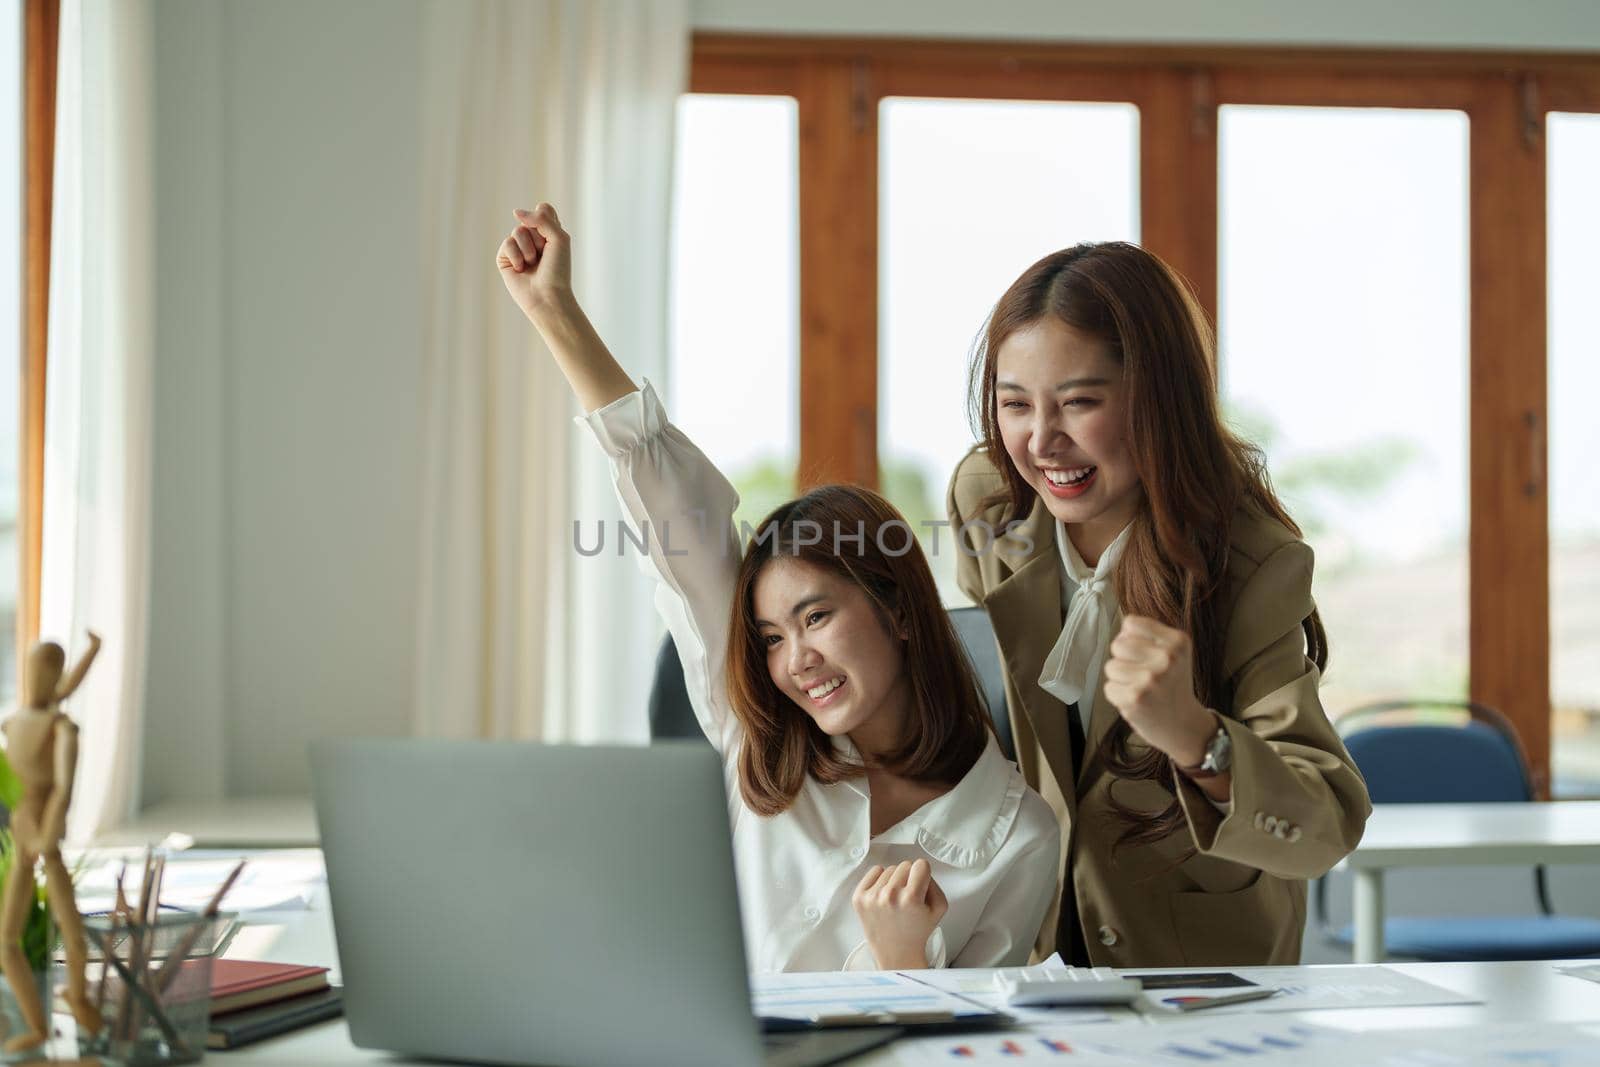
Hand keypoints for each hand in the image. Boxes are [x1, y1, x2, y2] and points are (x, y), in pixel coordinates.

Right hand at [496, 203, 573, 325]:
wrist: (547, 296)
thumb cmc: (558, 270)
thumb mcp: (558, 238)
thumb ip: (541, 218)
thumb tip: (515, 211)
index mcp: (549, 232)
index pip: (543, 209)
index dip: (546, 220)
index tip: (552, 238)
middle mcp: (533, 238)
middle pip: (529, 219)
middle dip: (538, 238)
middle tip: (544, 256)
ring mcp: (518, 247)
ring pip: (517, 231)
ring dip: (528, 249)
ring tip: (533, 264)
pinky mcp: (505, 258)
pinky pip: (507, 243)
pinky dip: (516, 256)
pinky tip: (521, 269)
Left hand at [852, 858, 946, 968]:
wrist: (897, 954)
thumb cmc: (918, 931)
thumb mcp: (939, 908)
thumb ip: (934, 883)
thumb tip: (919, 869)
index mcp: (911, 898)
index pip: (920, 864)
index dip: (923, 875)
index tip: (920, 886)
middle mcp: (890, 895)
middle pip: (904, 865)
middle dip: (909, 878)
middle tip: (908, 897)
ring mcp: (872, 897)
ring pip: (889, 869)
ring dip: (894, 881)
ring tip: (896, 901)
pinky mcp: (859, 898)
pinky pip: (873, 872)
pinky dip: (879, 880)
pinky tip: (884, 896)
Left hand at [1102, 615, 1216, 766]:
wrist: (1184, 725)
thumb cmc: (1172, 685)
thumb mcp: (1174, 653)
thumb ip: (1149, 636)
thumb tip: (1122, 630)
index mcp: (1178, 642)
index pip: (1131, 623)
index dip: (1130, 638)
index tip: (1143, 653)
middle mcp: (1167, 658)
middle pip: (1118, 644)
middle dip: (1123, 659)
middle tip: (1142, 674)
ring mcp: (1151, 678)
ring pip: (1111, 666)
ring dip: (1120, 679)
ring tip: (1140, 688)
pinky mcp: (1136, 698)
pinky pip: (1109, 687)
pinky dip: (1119, 696)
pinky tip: (1137, 701)